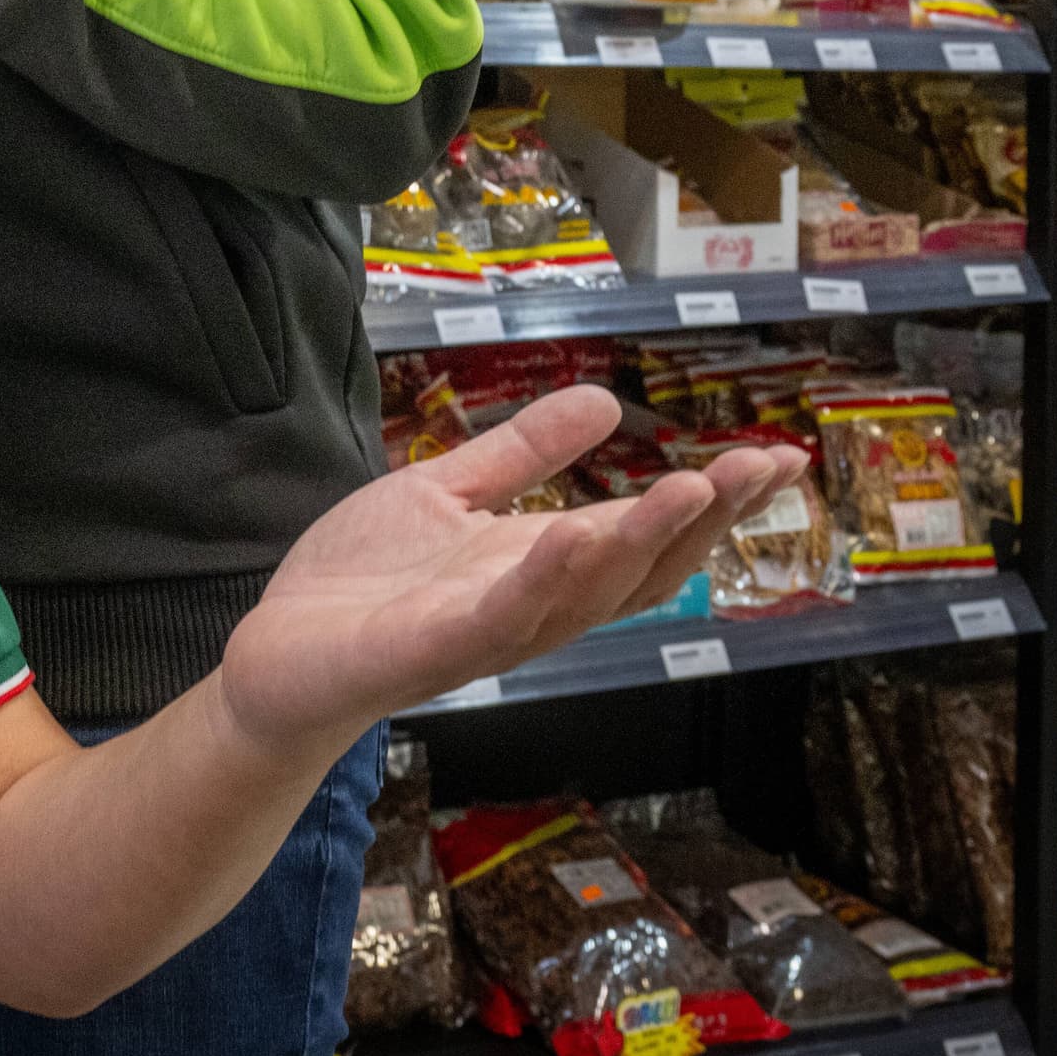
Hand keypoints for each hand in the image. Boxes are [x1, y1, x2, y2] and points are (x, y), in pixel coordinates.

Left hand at [215, 388, 802, 754]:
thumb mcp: (446, 493)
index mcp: (543, 566)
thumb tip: (605, 401)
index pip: (646, 532)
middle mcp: (536, 605)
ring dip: (640, 542)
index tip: (776, 455)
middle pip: (642, 567)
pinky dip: (541, 580)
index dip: (713, 499)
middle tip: (762, 466)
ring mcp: (490, 632)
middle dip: (704, 519)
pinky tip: (572, 536)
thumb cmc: (364, 582)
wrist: (280, 653)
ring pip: (585, 593)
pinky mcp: (434, 649)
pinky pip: (500, 618)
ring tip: (690, 487)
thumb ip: (521, 454)